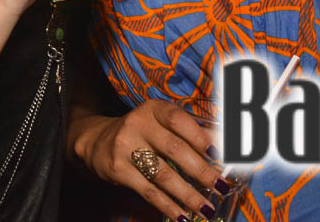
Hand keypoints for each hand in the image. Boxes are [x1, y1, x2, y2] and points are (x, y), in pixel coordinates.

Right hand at [75, 100, 230, 221]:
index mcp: (154, 109)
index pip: (178, 120)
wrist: (97, 141)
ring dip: (188, 194)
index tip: (219, 153)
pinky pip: (148, 191)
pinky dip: (168, 205)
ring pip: (162, 174)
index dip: (199, 136)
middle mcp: (138, 124)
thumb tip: (222, 145)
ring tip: (206, 208)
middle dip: (201, 171)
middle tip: (220, 186)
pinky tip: (183, 215)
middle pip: (174, 149)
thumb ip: (188, 131)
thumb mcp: (160, 122)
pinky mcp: (118, 169)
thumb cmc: (141, 132)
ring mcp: (126, 147)